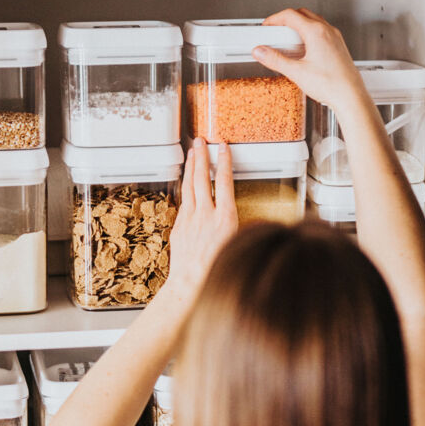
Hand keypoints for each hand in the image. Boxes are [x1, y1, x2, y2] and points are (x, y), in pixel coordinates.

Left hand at [166, 138, 237, 302]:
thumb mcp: (237, 245)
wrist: (191, 284)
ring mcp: (190, 220)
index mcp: (224, 218)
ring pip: (189, 187)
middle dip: (201, 156)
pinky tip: (186, 182)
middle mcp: (205, 215)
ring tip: (192, 152)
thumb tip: (245, 221)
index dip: (223, 162)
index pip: (224, 182)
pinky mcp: (179, 227)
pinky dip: (185, 188)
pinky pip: (183, 202)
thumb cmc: (217, 270)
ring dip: (191, 167)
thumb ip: (238, 227)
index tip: (223, 147)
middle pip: (202, 178)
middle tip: (200, 141)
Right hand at [252, 8, 368, 116]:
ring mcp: (334, 38)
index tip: (267, 26)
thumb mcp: (297, 73)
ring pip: (313, 22)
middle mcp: (327, 31)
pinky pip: (321, 32)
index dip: (275, 19)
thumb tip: (261, 52)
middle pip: (302, 14)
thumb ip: (276, 60)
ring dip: (298, 27)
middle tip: (275, 32)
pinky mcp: (338, 47)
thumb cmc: (331, 85)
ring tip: (287, 42)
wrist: (350, 97)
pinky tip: (303, 51)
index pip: (290, 15)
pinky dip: (309, 35)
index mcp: (316, 32)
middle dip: (286, 20)